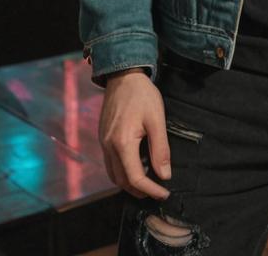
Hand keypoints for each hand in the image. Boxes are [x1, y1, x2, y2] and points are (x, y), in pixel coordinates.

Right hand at [98, 69, 170, 199]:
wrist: (123, 76)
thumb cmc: (142, 95)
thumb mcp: (157, 120)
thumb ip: (160, 149)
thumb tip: (164, 175)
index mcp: (122, 143)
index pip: (135, 178)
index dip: (150, 189)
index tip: (164, 192)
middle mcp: (109, 146)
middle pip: (122, 181)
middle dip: (139, 190)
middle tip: (157, 190)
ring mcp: (103, 142)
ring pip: (113, 174)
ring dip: (129, 183)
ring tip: (148, 182)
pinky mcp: (103, 137)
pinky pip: (110, 163)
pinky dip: (122, 171)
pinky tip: (135, 166)